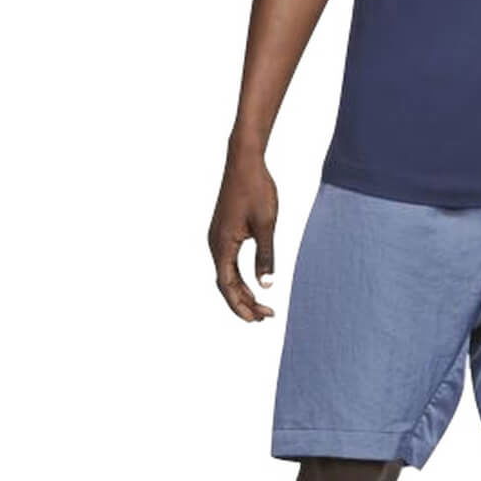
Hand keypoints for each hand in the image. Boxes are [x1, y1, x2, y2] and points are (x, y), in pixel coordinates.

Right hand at [208, 144, 278, 321]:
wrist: (244, 162)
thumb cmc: (256, 190)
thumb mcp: (265, 225)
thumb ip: (265, 256)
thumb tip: (266, 286)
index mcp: (222, 244)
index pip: (227, 285)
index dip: (241, 305)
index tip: (257, 319)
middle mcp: (214, 243)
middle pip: (225, 284)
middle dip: (244, 303)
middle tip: (265, 317)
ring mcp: (217, 238)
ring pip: (226, 274)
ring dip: (242, 292)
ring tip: (261, 307)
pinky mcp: (223, 232)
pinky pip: (228, 262)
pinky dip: (239, 277)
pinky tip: (254, 284)